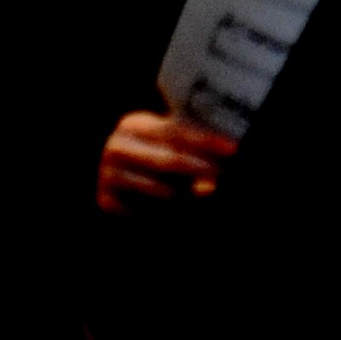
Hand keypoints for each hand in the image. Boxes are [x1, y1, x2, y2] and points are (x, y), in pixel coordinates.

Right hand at [98, 108, 238, 212]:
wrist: (126, 189)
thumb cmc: (159, 164)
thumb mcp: (175, 151)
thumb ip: (194, 157)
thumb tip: (208, 186)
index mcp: (133, 125)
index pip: (175, 131)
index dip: (206, 140)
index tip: (233, 149)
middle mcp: (116, 147)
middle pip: (168, 160)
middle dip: (202, 169)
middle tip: (226, 176)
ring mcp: (108, 174)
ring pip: (161, 189)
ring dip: (188, 196)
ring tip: (207, 194)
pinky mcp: (106, 200)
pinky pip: (146, 211)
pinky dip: (167, 214)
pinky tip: (180, 211)